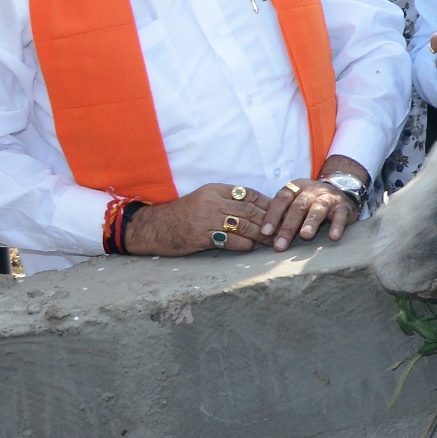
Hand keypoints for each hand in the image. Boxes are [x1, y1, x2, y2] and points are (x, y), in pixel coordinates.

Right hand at [125, 182, 276, 256]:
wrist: (152, 227)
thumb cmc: (183, 214)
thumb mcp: (204, 199)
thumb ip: (228, 201)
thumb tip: (259, 209)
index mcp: (215, 189)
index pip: (250, 194)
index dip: (268, 204)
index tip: (282, 214)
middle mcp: (212, 201)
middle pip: (251, 211)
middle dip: (270, 222)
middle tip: (284, 231)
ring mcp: (206, 218)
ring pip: (244, 226)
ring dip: (261, 235)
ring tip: (272, 242)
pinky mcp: (200, 236)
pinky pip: (230, 240)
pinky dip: (244, 245)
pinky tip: (250, 247)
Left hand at [259, 157, 369, 248]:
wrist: (342, 192)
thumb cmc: (311, 203)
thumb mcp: (296, 202)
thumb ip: (283, 214)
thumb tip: (263, 237)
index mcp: (296, 188)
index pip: (281, 199)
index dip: (272, 215)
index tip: (265, 233)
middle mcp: (312, 190)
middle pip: (298, 207)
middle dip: (288, 227)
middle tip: (280, 245)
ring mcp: (329, 197)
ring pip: (318, 208)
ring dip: (311, 222)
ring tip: (305, 236)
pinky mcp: (344, 206)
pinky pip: (340, 215)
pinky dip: (337, 225)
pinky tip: (333, 236)